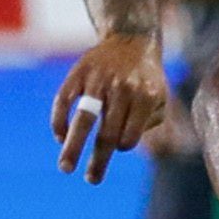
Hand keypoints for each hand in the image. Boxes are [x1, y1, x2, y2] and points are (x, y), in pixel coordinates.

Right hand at [54, 34, 167, 181]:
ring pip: (83, 120)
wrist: (131, 39)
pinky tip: (59, 137)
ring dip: (73, 147)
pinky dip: (59, 122)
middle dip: (98, 161)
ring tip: (66, 168)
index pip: (129, 136)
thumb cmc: (146, 78)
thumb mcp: (159, 98)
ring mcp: (97, 81)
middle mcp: (120, 89)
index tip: (119, 146)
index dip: (123, 145)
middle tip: (92, 180)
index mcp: (144, 97)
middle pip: (106, 133)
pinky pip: (63, 101)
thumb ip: (147, 124)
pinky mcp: (78, 73)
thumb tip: (122, 146)